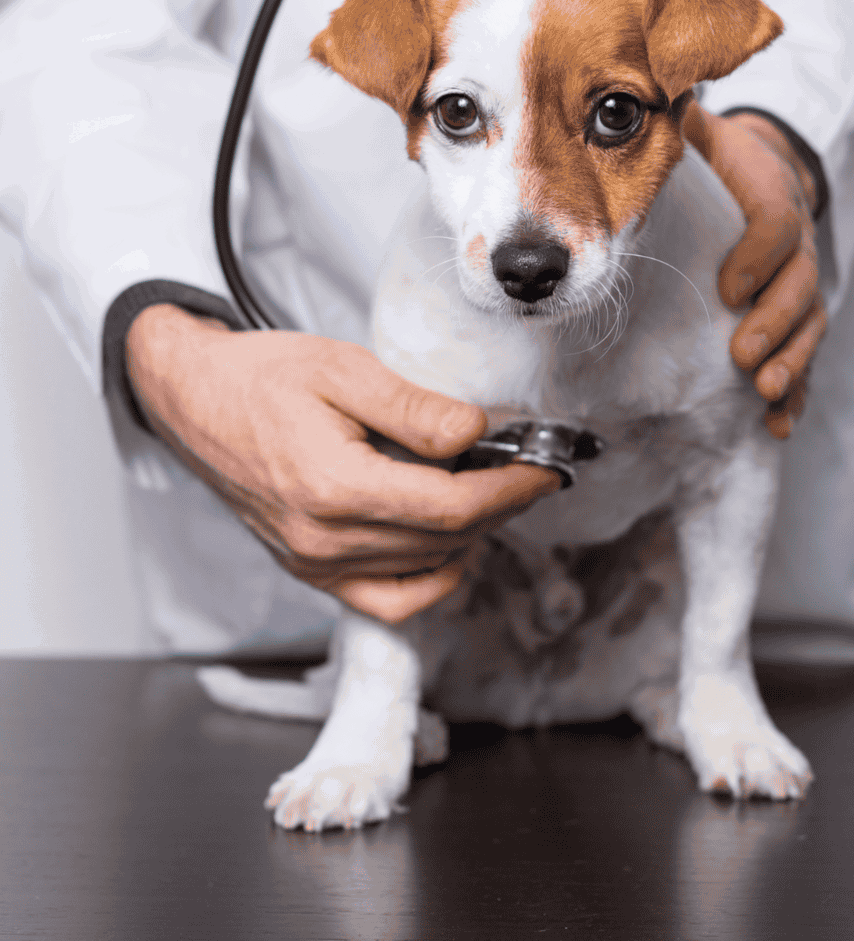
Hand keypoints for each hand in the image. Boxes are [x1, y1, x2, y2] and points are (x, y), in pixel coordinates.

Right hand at [125, 305, 557, 623]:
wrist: (194, 400)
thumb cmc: (261, 378)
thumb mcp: (342, 370)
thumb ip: (413, 409)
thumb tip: (475, 434)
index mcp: (334, 488)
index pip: (452, 508)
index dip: (510, 490)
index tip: (545, 469)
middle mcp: (323, 541)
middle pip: (445, 541)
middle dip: (501, 507)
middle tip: (529, 469)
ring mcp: (314, 564)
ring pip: (423, 573)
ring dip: (470, 538)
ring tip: (490, 491)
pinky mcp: (310, 571)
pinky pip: (386, 598)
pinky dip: (429, 576)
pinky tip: (447, 538)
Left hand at [681, 105, 826, 438]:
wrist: (767, 170)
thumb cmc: (723, 159)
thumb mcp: (705, 130)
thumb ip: (681, 118)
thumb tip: (650, 92)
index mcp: (775, 197)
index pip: (779, 226)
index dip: (759, 256)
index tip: (727, 286)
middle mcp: (798, 246)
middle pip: (802, 287)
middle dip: (775, 322)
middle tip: (743, 354)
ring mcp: (801, 286)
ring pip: (809, 327)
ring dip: (792, 362)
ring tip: (766, 392)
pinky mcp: (796, 319)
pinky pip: (804, 358)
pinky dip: (796, 393)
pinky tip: (778, 424)